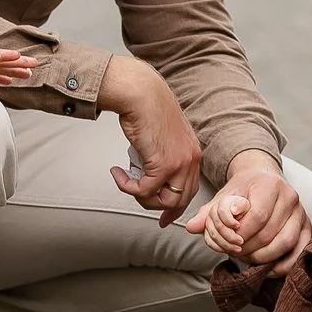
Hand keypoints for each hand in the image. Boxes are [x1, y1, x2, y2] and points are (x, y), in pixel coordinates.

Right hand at [100, 54, 201, 222]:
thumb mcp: (162, 136)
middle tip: (139, 200)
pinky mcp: (163, 165)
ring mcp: (180, 163)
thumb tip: (152, 176)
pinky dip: (127, 187)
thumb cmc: (146, 109)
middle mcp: (191, 159)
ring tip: (125, 179)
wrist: (140, 94)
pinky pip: (144, 190)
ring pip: (163, 200)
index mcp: (193, 152)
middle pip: (179, 200)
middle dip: (157, 207)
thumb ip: (163, 155)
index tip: (164, 217)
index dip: (176, 206)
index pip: (190, 189)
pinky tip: (118, 173)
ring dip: (140, 196)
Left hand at [184, 152, 309, 267]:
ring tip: (248, 258)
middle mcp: (290, 196)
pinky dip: (283, 264)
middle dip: (248, 248)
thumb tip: (192, 227)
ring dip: (263, 257)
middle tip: (234, 253)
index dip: (240, 235)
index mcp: (270, 184)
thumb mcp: (225, 196)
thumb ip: (209, 213)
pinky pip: (299, 251)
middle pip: (269, 232)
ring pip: (285, 243)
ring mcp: (302, 212)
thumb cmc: (244, 190)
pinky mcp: (308, 227)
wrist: (265, 180)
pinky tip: (267, 268)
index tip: (228, 242)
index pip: (257, 216)